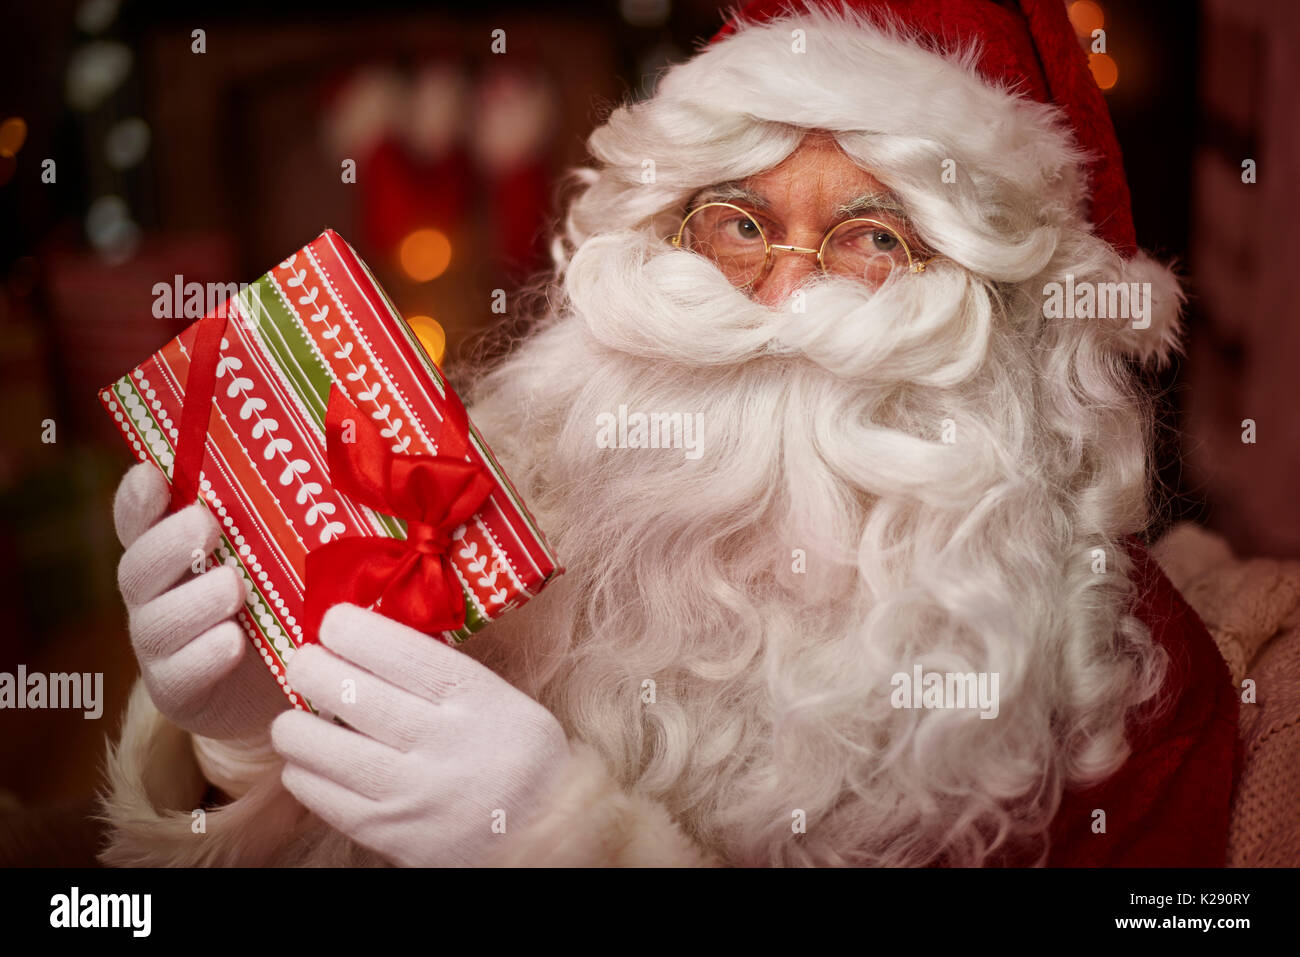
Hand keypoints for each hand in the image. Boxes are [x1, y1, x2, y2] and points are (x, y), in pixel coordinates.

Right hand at [114, 461, 286, 738]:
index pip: (139, 521)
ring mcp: (162, 649)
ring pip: (155, 623)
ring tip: (233, 586)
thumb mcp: (288, 559)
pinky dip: (204, 656)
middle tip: (206, 524)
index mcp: (174, 556)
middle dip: (168, 544)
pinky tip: (232, 641)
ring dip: (193, 600)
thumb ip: (282, 521)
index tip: (153, 476)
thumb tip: (318, 468)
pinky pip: (178, 676)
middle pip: (137, 569)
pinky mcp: (179, 694)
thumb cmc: (291, 604)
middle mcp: (157, 598)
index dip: (138, 500)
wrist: (296, 685)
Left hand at [270, 603, 572, 866]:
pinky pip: (319, 794)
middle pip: (347, 691)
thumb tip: (372, 642)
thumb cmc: (520, 758)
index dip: (350, 629)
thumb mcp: (502, 700)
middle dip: (310, 668)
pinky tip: (311, 760)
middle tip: (306, 664)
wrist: (545, 836)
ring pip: (319, 744)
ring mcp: (411, 792)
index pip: (397, 650)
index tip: (334, 622)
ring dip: (293, 724)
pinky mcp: (387, 834)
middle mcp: (441, 741)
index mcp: (475, 698)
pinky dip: (303, 771)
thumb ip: (445, 674)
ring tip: (298, 718)